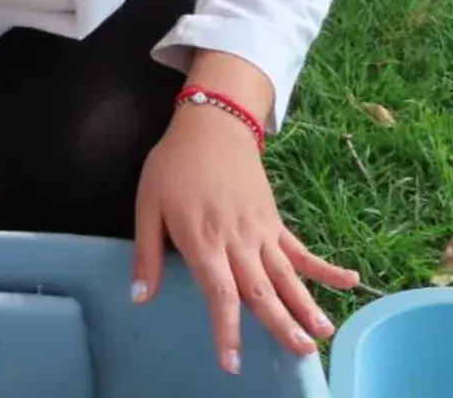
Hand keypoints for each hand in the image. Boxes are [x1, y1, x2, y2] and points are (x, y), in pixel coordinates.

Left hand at [131, 105, 358, 375]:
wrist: (211, 127)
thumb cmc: (171, 168)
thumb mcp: (146, 207)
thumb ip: (146, 255)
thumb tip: (139, 297)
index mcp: (202, 241)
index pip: (220, 294)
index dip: (227, 329)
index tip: (232, 361)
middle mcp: (236, 241)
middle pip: (261, 290)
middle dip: (280, 324)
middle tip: (301, 353)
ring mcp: (260, 231)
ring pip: (285, 275)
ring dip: (306, 304)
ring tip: (323, 332)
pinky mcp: (274, 221)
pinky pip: (300, 249)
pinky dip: (324, 267)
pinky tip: (349, 280)